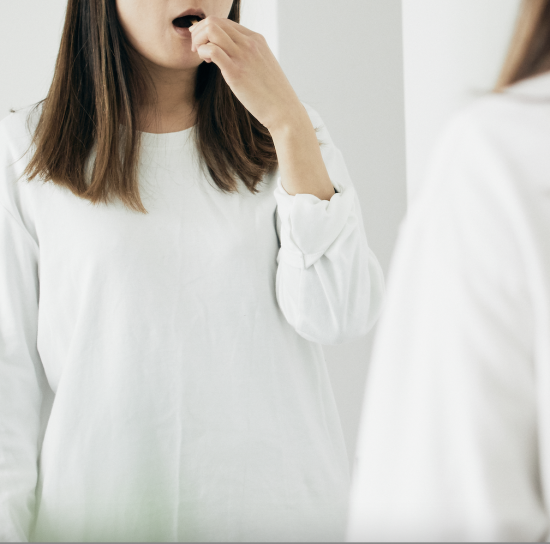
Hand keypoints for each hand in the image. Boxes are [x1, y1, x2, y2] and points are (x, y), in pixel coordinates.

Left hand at [189, 17, 303, 132]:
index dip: (209, 30)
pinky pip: (212, 49)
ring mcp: (243, 56)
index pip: (225, 22)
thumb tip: (233, 57)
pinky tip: (207, 62)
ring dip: (198, 40)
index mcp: (256, 39)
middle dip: (199, 32)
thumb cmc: (273, 94)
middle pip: (215, 21)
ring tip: (200, 55)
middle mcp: (250, 43)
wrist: (284, 110)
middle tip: (197, 48)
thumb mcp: (263, 66)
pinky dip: (202, 52)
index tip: (206, 45)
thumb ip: (248, 56)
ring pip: (211, 29)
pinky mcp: (236, 72)